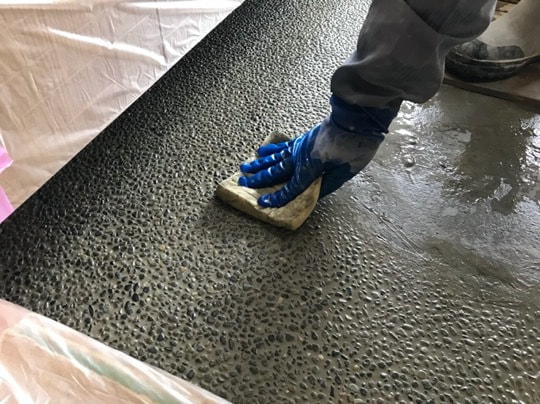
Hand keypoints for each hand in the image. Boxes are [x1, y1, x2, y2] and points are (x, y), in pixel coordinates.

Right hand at [238, 96, 398, 207]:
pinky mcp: (302, 139)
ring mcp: (299, 146)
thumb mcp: (346, 171)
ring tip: (244, 168)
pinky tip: (261, 151)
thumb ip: (329, 184)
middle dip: (259, 179)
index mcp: (311, 167)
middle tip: (243, 183)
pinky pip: (282, 146)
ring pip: (274, 157)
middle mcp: (300, 157)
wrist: (356, 119)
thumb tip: (314, 193)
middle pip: (276, 171)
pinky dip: (271, 149)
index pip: (291, 187)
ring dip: (259, 164)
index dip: (277, 197)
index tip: (263, 202)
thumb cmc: (355, 146)